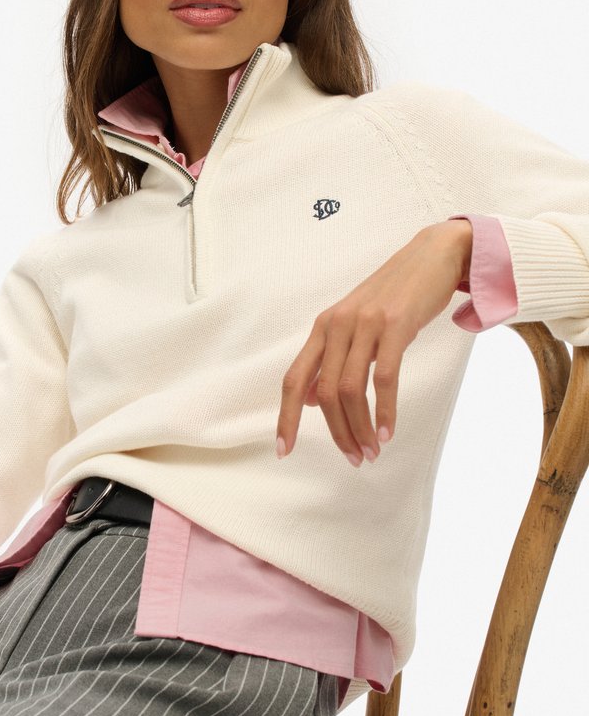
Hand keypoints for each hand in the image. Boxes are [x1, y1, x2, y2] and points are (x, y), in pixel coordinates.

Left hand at [276, 220, 472, 464]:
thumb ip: (331, 359)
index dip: (285, 418)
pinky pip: (384, 378)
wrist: (433, 255)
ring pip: (350, 390)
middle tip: (354, 459)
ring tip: (371, 451)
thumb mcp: (354, 324)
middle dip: (337, 433)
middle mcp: (337, 326)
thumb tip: (309, 399)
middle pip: (324, 394)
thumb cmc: (394, 295)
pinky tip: (388, 432)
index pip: (293, 380)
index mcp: (323, 328)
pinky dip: (385, 411)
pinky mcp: (396, 325)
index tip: (283, 450)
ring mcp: (365, 324)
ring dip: (360, 428)